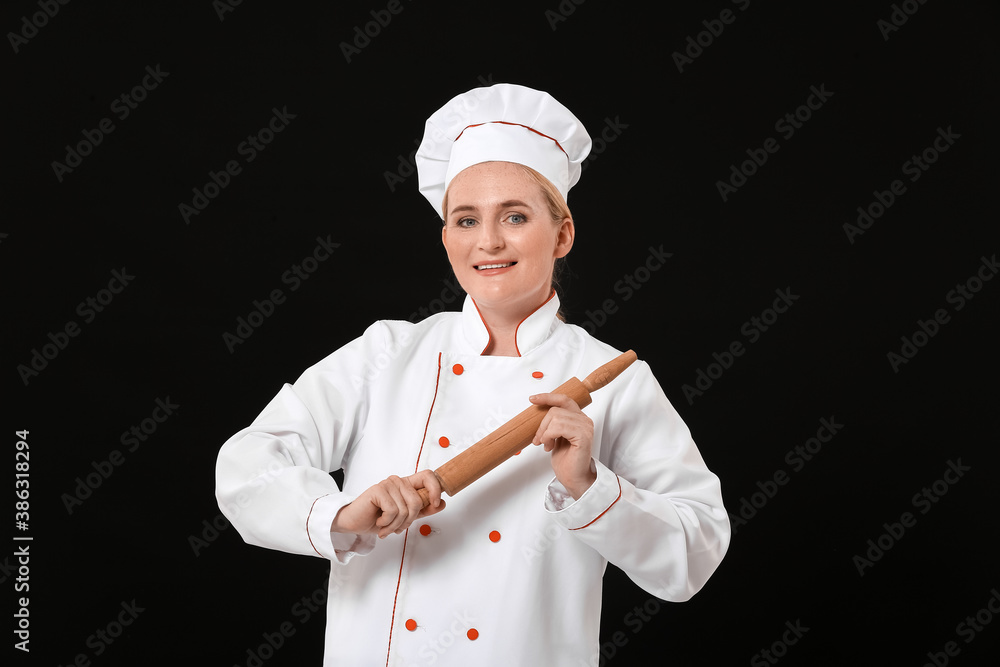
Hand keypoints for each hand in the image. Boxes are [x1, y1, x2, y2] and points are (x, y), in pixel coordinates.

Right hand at [331, 470, 445, 538]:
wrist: (354, 523)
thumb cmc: (377, 518)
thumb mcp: (405, 517)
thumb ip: (423, 510)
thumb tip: (442, 503)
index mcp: (406, 485)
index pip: (428, 475)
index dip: (436, 489)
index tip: (436, 503)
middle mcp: (398, 481)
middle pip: (417, 501)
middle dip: (409, 521)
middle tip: (397, 527)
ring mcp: (388, 484)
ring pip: (405, 509)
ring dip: (396, 525)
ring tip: (386, 527)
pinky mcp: (378, 490)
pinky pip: (393, 511)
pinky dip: (387, 523)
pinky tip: (379, 522)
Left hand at [529, 393, 595, 499]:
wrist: (573, 477)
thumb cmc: (566, 459)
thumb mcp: (556, 435)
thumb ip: (553, 422)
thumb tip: (539, 411)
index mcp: (578, 418)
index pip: (563, 399)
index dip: (547, 397)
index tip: (533, 399)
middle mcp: (584, 420)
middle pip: (555, 410)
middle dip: (542, 425)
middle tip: (539, 440)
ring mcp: (585, 427)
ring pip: (555, 418)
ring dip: (545, 433)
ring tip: (546, 445)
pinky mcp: (583, 436)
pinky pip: (558, 427)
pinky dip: (549, 436)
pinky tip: (550, 446)